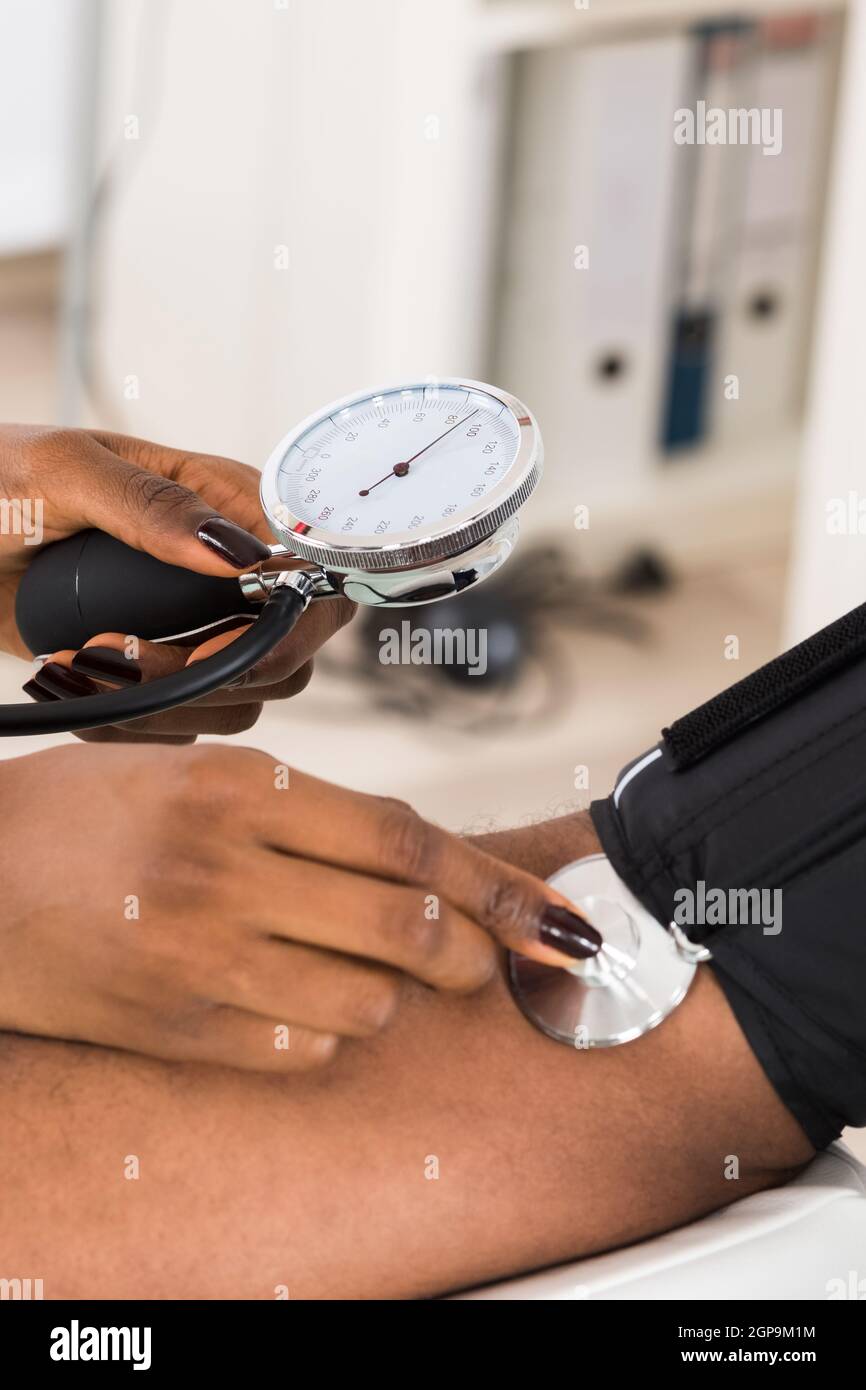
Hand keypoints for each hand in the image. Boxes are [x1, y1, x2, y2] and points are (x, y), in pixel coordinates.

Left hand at [0, 425, 353, 740]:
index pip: (306, 574)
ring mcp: (198, 625)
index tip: (206, 643)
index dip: (280, 626)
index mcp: (225, 501)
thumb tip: (237, 556)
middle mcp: (227, 570)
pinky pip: (180, 723)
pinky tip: (73, 687)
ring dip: (158, 705)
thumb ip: (153, 506)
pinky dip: (128, 723)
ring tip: (74, 667)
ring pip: (237, 702)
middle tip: (110, 652)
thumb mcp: (64, 470)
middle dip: (207, 677)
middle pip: (285, 654)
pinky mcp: (161, 669)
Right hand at [0, 743, 599, 1068]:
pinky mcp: (177, 1028)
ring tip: (367, 971)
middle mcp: (231, 869)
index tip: (563, 919)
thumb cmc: (86, 814)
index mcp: (244, 788)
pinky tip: (301, 1002)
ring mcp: (202, 955)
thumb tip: (420, 860)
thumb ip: (305, 809)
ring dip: (396, 995)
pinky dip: (329, 1033)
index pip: (411, 839)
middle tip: (479, 956)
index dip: (501, 885)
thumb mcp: (195, 771)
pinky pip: (303, 1050)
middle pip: (410, 925)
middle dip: (474, 951)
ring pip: (370, 1001)